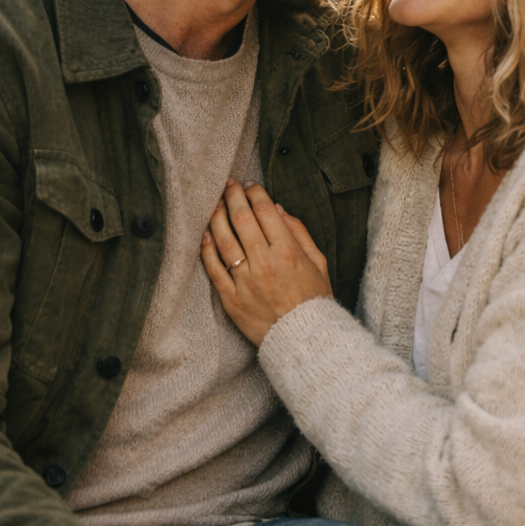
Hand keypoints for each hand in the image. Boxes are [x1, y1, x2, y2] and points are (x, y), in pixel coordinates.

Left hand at [202, 179, 332, 345]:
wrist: (304, 339)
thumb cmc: (313, 300)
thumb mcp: (318, 263)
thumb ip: (300, 233)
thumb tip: (278, 209)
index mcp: (288, 251)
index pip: (265, 211)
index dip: (255, 193)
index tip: (250, 186)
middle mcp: (264, 263)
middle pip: (241, 218)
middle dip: (233, 196)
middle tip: (228, 185)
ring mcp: (245, 281)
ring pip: (223, 239)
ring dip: (216, 216)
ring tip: (215, 204)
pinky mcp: (231, 298)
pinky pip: (213, 268)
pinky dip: (206, 248)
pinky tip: (205, 234)